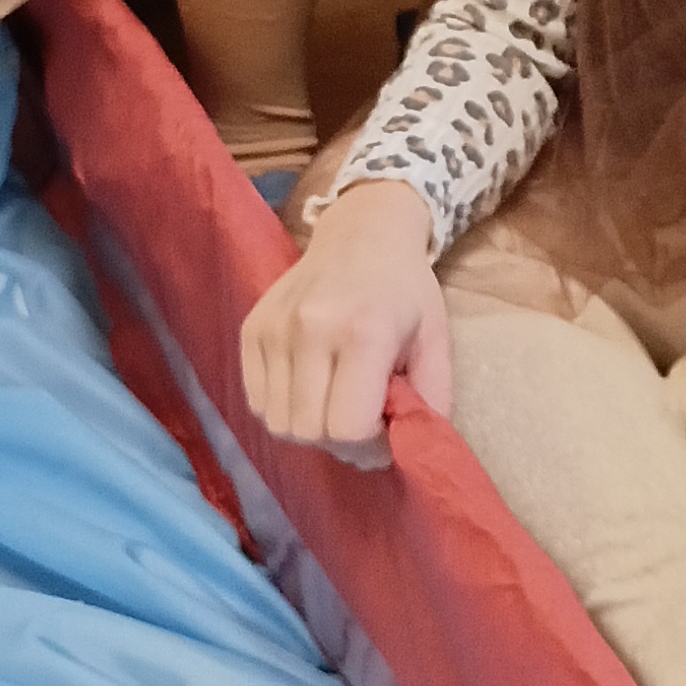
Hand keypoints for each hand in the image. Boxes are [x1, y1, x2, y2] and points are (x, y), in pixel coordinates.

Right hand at [240, 175, 450, 456]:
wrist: (361, 233)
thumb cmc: (405, 292)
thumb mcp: (436, 343)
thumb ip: (430, 403)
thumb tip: (411, 452)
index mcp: (364, 331)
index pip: (347, 428)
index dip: (369, 449)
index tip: (384, 435)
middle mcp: (310, 329)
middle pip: (307, 432)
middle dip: (339, 444)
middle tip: (360, 424)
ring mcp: (273, 328)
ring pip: (276, 424)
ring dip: (308, 430)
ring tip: (334, 405)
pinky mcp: (249, 330)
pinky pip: (256, 402)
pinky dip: (283, 410)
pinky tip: (309, 389)